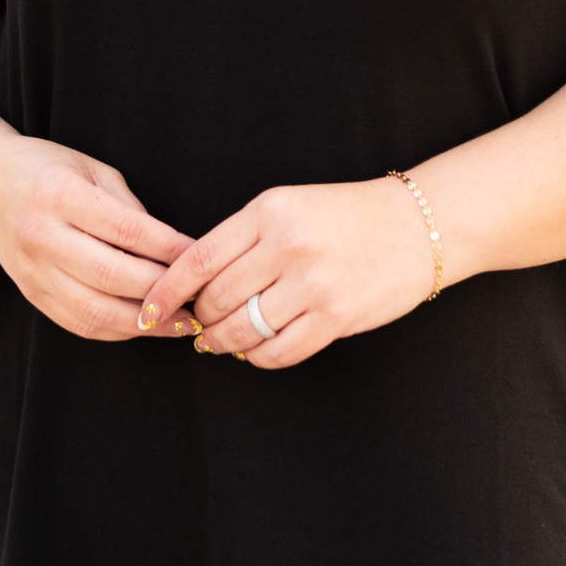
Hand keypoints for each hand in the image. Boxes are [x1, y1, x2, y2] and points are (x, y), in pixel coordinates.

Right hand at [0, 138, 199, 340]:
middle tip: (201, 295)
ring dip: (145, 324)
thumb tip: (174, 249)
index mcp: (59, 195)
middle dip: (164, 291)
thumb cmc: (47, 170)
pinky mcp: (31, 294)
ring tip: (183, 322)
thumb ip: (129, 208)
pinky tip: (146, 326)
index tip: (202, 257)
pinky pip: (79, 323)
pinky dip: (117, 331)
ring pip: (96, 311)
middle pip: (113, 276)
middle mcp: (42, 236)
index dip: (170, 249)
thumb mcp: (91, 169)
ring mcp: (33, 271)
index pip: (127, 230)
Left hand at [135, 177, 436, 366]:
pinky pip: (279, 352)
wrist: (418, 225)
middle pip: (216, 299)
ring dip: (224, 343)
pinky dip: (259, 358)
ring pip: (243, 330)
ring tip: (222, 342)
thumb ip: (243, 239)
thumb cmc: (346, 216)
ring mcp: (313, 283)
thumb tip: (194, 287)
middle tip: (198, 326)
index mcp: (269, 211)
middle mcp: (288, 245)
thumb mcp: (289, 207)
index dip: (165, 291)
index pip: (198, 258)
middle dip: (199, 320)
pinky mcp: (336, 316)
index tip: (147, 310)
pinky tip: (257, 351)